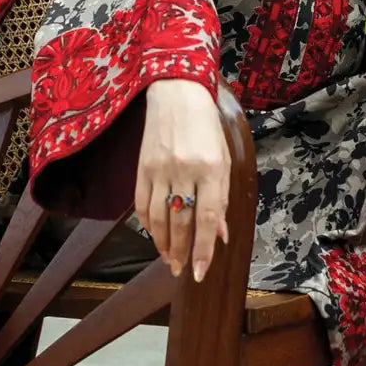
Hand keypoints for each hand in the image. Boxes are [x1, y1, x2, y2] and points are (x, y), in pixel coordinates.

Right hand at [135, 78, 230, 281]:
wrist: (177, 93)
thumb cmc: (206, 127)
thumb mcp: (223, 158)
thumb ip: (221, 197)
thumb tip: (220, 234)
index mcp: (211, 168)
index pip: (208, 218)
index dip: (205, 248)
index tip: (201, 272)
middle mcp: (185, 170)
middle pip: (181, 222)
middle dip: (182, 252)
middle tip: (181, 271)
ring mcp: (161, 169)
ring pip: (159, 218)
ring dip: (163, 244)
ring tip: (169, 260)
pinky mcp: (142, 167)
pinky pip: (142, 204)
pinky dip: (147, 225)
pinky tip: (154, 235)